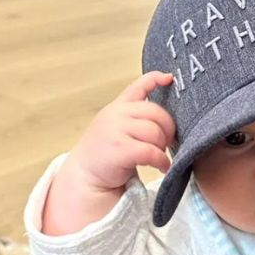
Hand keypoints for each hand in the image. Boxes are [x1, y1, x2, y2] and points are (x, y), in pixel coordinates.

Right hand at [43, 73, 175, 234]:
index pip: (138, 86)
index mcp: (117, 107)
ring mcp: (116, 130)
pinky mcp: (120, 149)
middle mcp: (116, 114)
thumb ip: (134, 118)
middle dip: (168, 129)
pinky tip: (161, 167)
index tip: (169, 78)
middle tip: (167, 143)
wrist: (85, 176)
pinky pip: (152, 151)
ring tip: (160, 157)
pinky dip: (161, 161)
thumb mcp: (116, 128)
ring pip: (155, 132)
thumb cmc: (106, 154)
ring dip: (163, 147)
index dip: (155, 79)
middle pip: (156, 113)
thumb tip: (164, 119)